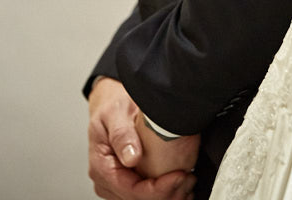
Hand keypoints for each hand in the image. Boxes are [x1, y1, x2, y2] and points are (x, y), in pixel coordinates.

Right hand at [87, 77, 195, 199]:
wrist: (111, 102)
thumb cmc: (112, 105)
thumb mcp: (116, 113)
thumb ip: (122, 135)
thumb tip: (131, 158)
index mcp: (101, 166)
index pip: (131, 190)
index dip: (158, 189)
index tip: (180, 176)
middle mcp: (106, 180)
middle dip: (168, 193)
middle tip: (190, 178)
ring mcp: (117, 184)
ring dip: (168, 195)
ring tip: (188, 182)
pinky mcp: (127, 183)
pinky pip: (145, 196)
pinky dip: (165, 193)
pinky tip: (180, 185)